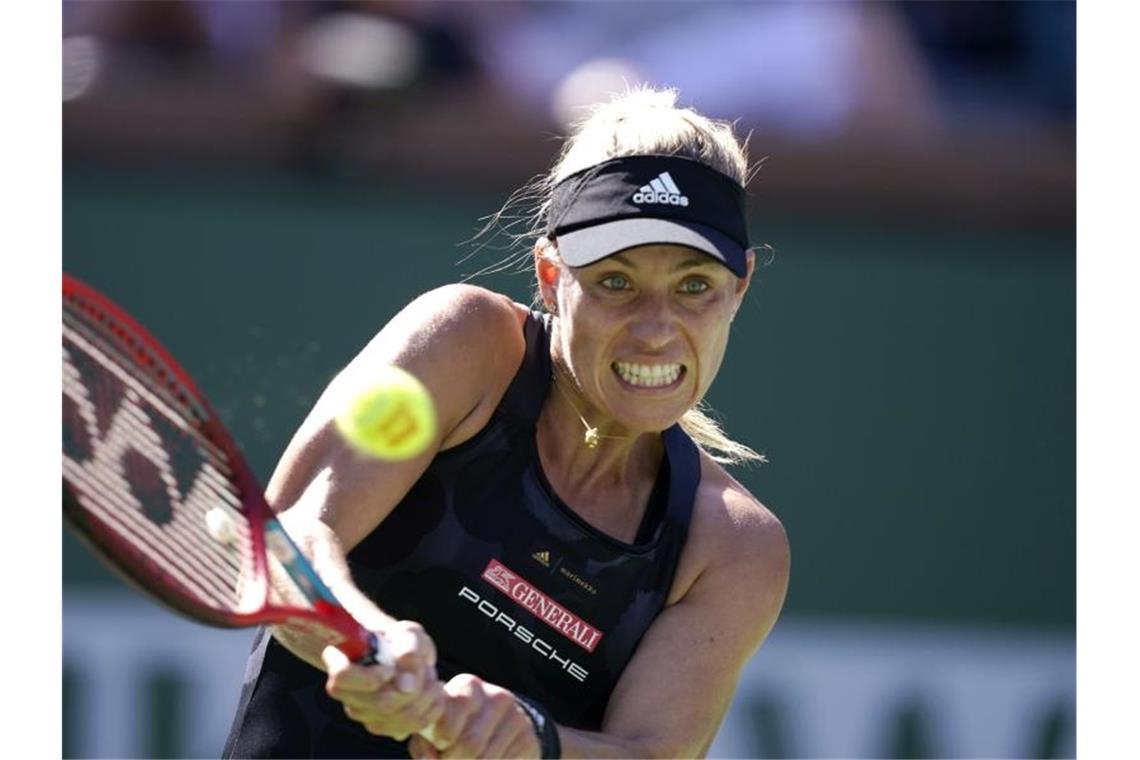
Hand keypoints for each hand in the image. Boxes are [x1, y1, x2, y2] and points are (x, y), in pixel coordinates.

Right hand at [322, 620, 444, 740]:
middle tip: (426, 669)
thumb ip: (408, 648)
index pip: (343, 676)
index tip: (390, 669)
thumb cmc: (399, 640)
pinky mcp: (380, 726)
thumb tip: (407, 684)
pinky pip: (408, 728)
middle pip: (381, 703)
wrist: (400, 653)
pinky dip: (429, 710)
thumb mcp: (408, 633)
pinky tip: (433, 693)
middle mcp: (346, 693)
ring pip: (398, 718)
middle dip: (415, 686)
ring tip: (431, 678)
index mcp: (342, 662)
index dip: (370, 677)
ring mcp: (362, 713)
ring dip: (425, 697)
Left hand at [407, 673, 540, 758]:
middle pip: (470, 744)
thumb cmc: (457, 729)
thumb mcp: (436, 729)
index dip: (441, 741)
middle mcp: (495, 696)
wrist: (502, 727)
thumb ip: (424, 742)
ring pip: (486, 758)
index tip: (440, 745)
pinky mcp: (528, 738)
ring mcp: (515, 716)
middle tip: (451, 759)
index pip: (449, 719)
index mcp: (467, 687)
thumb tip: (429, 758)